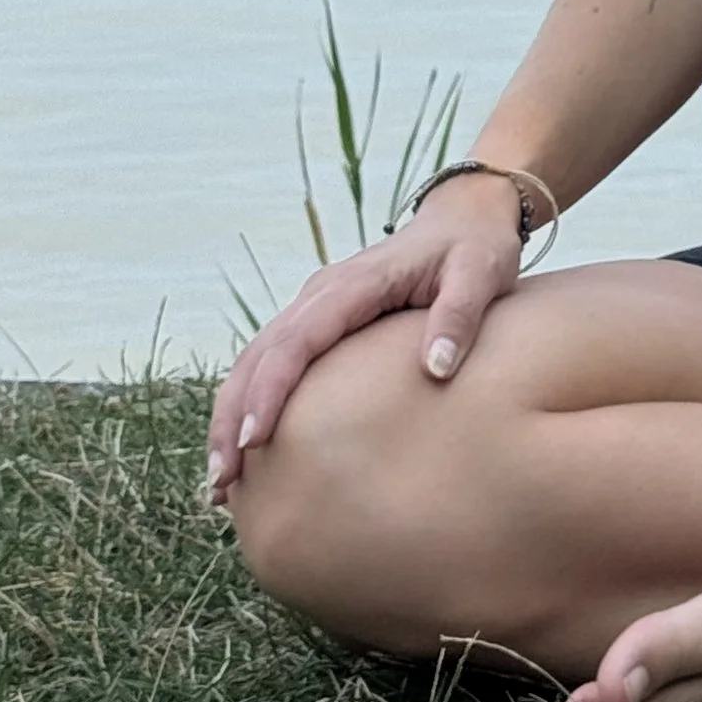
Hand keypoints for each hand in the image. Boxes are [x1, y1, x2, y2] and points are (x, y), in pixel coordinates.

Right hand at [205, 177, 524, 499]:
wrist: (466, 217)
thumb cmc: (475, 247)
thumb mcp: (481, 273)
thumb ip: (459, 315)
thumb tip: (434, 369)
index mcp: (355, 284)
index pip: (297, 340)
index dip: (270, 391)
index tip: (253, 442)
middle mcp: (322, 295)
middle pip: (259, 356)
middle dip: (233, 417)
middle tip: (220, 484)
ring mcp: (316, 308)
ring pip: (256, 362)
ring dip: (232, 416)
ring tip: (220, 484)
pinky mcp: (320, 324)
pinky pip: (274, 364)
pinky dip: (250, 404)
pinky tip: (248, 453)